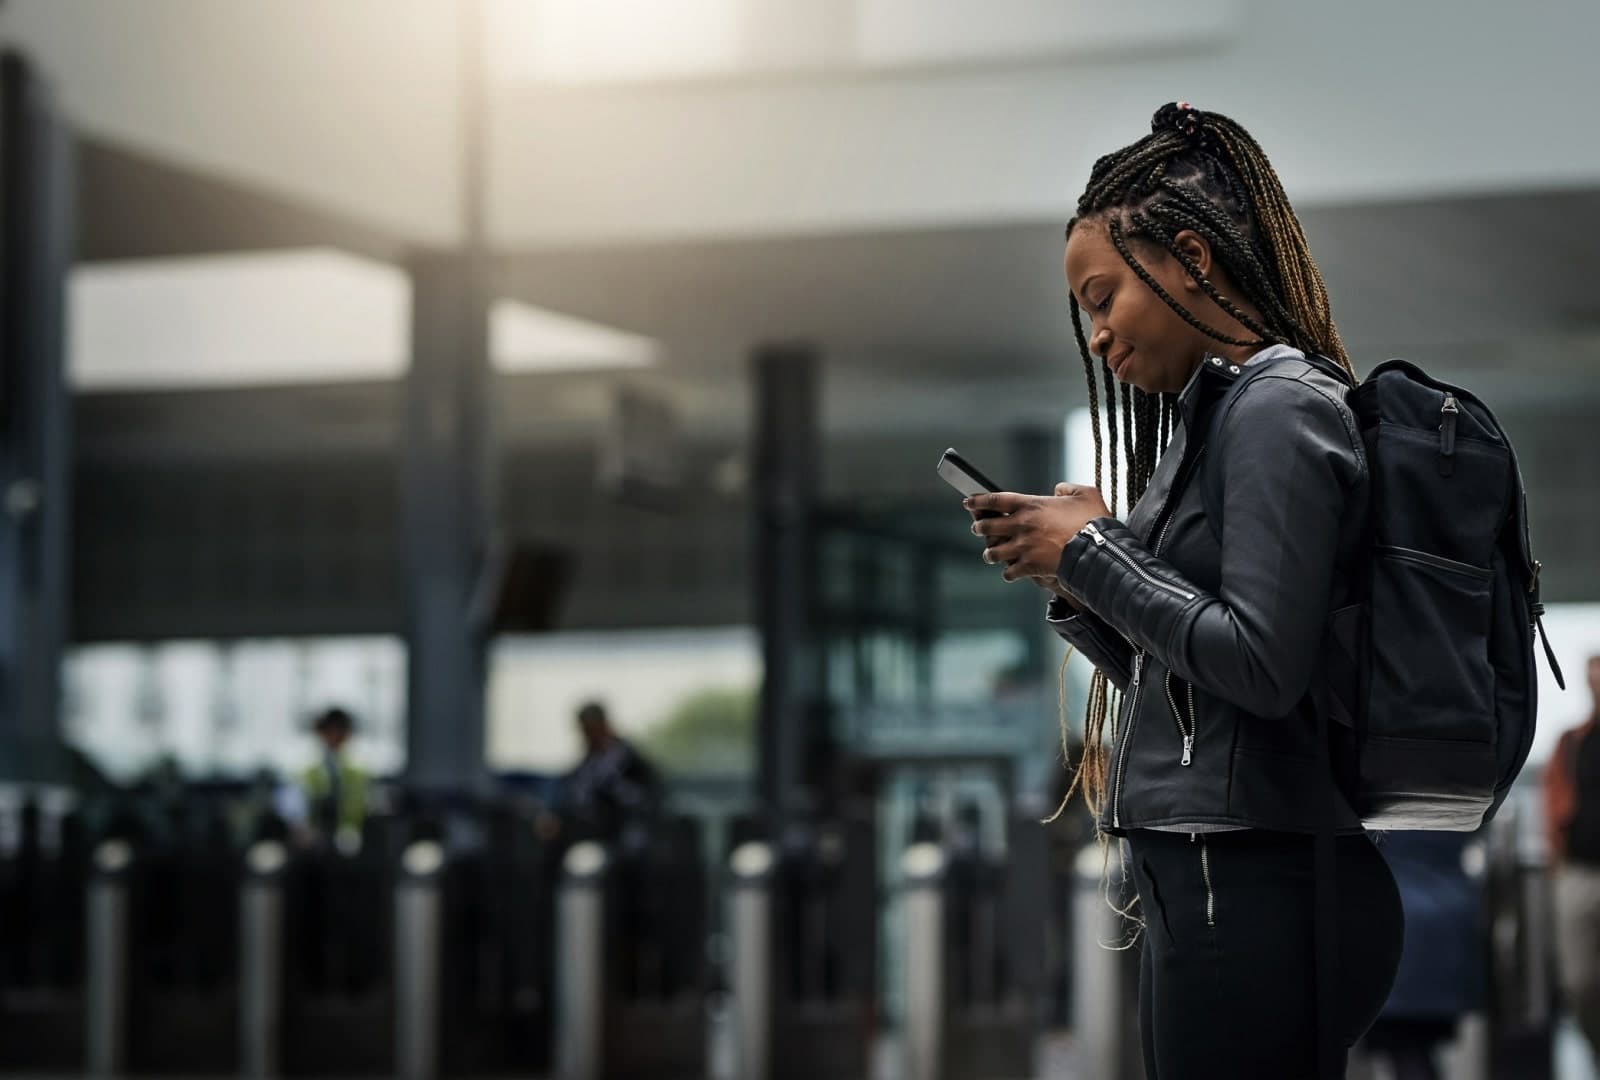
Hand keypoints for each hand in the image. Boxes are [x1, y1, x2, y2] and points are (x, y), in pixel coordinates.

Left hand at [966, 482, 1111, 582]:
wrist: (1098, 549)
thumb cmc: (1093, 521)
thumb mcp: (1086, 493)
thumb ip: (1069, 488)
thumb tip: (1058, 490)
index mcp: (1031, 504)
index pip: (995, 499)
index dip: (978, 500)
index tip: (968, 502)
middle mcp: (1021, 525)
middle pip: (987, 526)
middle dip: (979, 527)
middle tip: (976, 528)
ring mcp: (1023, 547)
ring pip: (994, 552)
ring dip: (991, 553)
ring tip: (990, 554)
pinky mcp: (1030, 566)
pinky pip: (1010, 572)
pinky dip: (1009, 573)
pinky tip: (1011, 573)